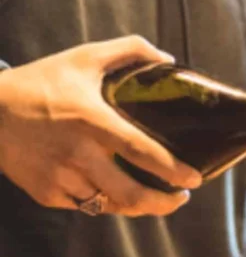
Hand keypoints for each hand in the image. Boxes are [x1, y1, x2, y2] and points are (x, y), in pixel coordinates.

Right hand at [0, 37, 201, 214]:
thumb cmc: (39, 82)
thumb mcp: (83, 58)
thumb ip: (129, 50)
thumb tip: (168, 59)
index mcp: (90, 121)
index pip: (139, 151)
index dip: (171, 170)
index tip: (194, 178)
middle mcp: (76, 154)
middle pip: (129, 195)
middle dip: (162, 204)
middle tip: (181, 197)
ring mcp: (60, 178)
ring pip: (109, 206)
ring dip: (136, 205)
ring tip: (154, 197)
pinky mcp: (46, 193)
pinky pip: (85, 205)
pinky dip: (103, 202)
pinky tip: (114, 190)